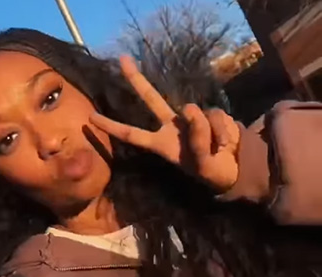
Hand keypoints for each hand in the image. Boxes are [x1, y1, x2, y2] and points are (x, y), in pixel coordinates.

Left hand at [89, 56, 240, 191]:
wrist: (232, 168)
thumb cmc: (209, 170)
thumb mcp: (201, 163)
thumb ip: (196, 138)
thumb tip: (191, 109)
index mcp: (160, 144)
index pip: (131, 134)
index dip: (112, 127)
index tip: (91, 118)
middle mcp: (171, 127)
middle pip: (151, 99)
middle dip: (136, 79)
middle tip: (121, 59)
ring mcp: (190, 118)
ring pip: (197, 114)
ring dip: (211, 133)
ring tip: (216, 149)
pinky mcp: (209, 113)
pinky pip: (216, 115)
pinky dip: (223, 130)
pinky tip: (224, 141)